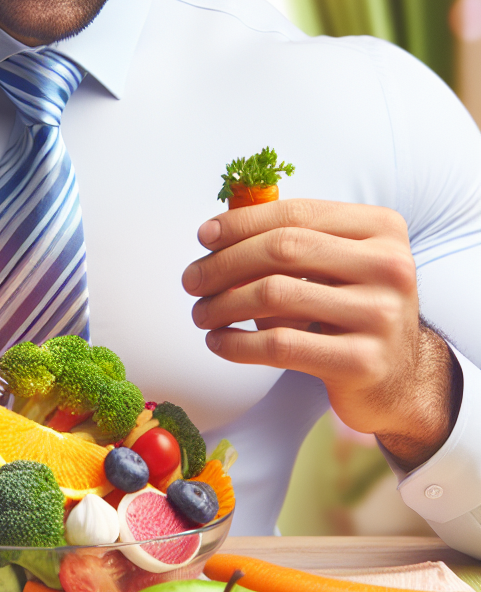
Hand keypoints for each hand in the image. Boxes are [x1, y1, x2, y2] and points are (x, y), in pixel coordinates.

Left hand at [184, 199, 460, 469]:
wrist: (400, 377)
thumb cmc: (351, 307)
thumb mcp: (333, 263)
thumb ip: (288, 238)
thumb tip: (215, 229)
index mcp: (382, 229)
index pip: (296, 213)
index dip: (241, 222)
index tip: (203, 236)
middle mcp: (391, 266)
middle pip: (282, 249)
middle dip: (223, 263)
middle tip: (191, 280)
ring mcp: (381, 315)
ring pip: (274, 295)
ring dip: (222, 304)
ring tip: (201, 313)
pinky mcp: (365, 361)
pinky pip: (280, 345)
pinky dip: (237, 344)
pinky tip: (219, 342)